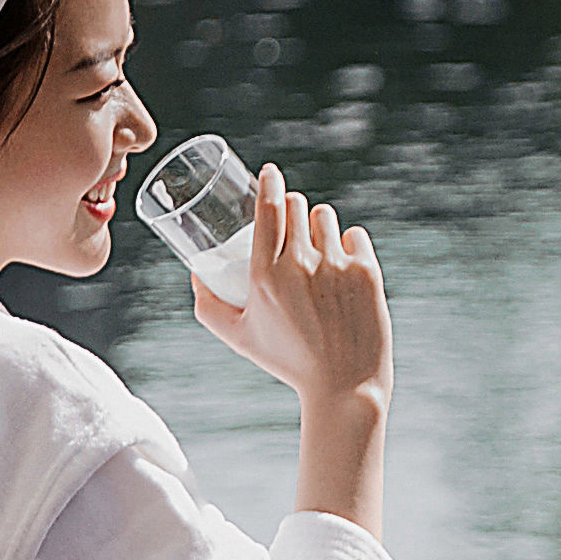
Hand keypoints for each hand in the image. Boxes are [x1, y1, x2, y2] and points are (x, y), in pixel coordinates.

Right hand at [201, 166, 392, 408]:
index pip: (268, 209)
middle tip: (293, 226)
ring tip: (317, 251)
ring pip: (325, 217)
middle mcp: (300, 266)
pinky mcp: (366, 271)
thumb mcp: (239, 338)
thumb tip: (194, 276)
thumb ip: (209, 307)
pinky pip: (355, 235)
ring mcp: (336, 266)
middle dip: (292, 208)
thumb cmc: (288, 362)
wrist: (344, 386)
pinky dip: (349, 244)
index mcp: (266, 277)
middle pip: (296, 205)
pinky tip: (344, 263)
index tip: (271, 173)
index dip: (270, 183)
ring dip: (318, 225)